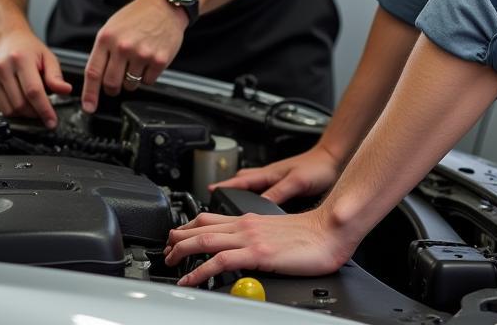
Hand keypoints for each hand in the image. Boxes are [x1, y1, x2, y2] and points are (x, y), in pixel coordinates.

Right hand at [0, 26, 71, 128]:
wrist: (8, 40)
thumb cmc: (29, 49)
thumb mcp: (48, 57)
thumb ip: (56, 76)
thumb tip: (65, 91)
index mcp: (21, 59)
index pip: (33, 91)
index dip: (44, 109)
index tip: (52, 121)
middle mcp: (3, 68)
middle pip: (20, 104)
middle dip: (35, 113)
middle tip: (44, 110)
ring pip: (9, 110)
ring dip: (24, 114)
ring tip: (33, 103)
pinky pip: (0, 109)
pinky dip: (13, 110)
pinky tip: (20, 100)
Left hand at [81, 0, 187, 111]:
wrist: (165, 6)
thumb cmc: (137, 16)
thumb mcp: (112, 27)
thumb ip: (103, 51)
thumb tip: (96, 77)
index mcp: (107, 38)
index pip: (93, 72)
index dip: (89, 94)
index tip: (89, 107)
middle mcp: (123, 47)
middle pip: (111, 84)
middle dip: (112, 88)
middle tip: (116, 82)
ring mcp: (142, 54)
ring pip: (130, 85)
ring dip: (132, 80)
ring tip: (137, 61)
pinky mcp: (159, 60)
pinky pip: (148, 81)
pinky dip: (147, 76)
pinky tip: (149, 59)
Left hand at [164, 207, 355, 286]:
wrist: (330, 231)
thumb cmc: (311, 235)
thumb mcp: (277, 233)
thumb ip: (259, 238)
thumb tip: (247, 252)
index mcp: (251, 219)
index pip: (211, 218)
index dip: (190, 226)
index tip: (177, 236)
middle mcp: (246, 224)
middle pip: (201, 226)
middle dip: (178, 238)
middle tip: (166, 250)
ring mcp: (250, 238)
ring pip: (205, 240)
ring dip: (182, 250)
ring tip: (170, 262)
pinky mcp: (257, 253)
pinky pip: (220, 260)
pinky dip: (200, 270)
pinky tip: (191, 279)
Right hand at [210, 143, 341, 203]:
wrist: (335, 159)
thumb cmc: (318, 167)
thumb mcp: (296, 182)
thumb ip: (278, 193)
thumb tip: (260, 206)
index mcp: (269, 174)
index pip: (240, 182)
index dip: (224, 188)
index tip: (209, 193)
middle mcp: (270, 175)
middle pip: (242, 181)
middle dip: (228, 188)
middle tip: (214, 196)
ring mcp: (277, 179)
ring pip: (252, 185)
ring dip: (241, 192)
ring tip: (230, 201)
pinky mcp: (286, 185)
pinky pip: (265, 191)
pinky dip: (257, 197)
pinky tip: (260, 207)